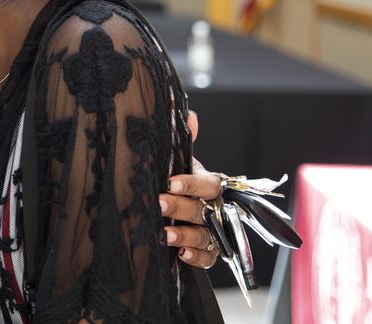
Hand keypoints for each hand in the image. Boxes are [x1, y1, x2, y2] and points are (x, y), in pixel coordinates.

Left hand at [160, 110, 221, 268]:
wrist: (171, 203)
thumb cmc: (174, 178)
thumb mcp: (176, 159)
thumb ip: (182, 140)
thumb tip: (189, 114)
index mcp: (206, 183)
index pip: (207, 183)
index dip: (190, 183)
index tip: (169, 182)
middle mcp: (212, 206)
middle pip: (204, 209)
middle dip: (181, 207)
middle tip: (159, 204)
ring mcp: (211, 229)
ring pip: (206, 234)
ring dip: (186, 234)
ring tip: (165, 234)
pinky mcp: (206, 249)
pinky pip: (208, 257)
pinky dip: (197, 257)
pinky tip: (182, 254)